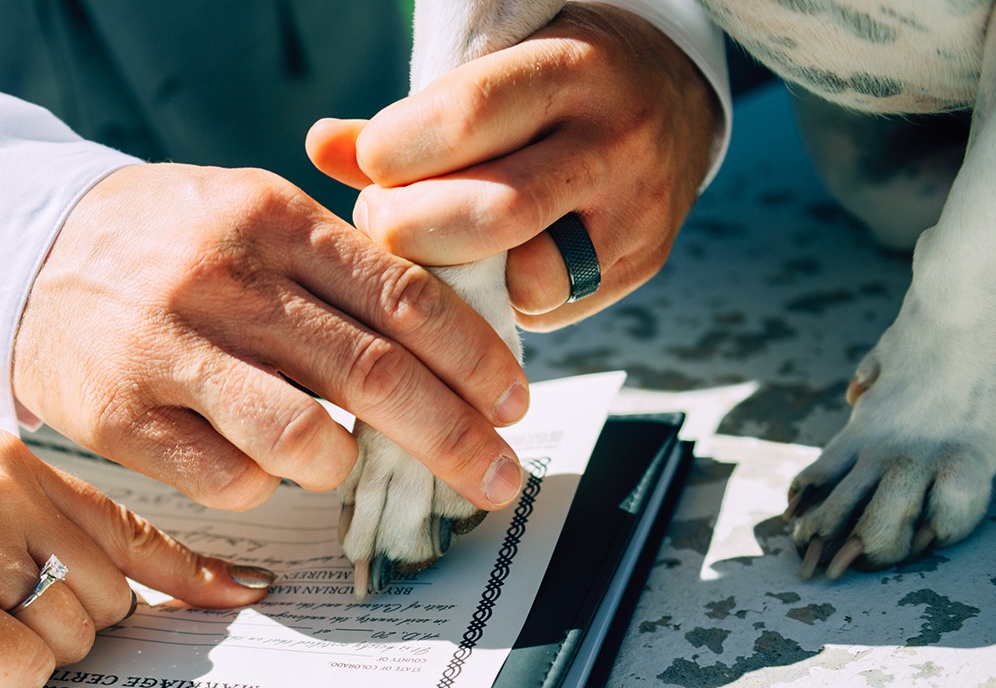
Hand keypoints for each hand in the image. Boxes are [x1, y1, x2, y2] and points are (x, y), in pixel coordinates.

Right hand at [0, 430, 272, 687]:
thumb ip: (49, 545)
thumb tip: (158, 595)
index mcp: (10, 460)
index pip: (128, 526)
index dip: (190, 573)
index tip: (244, 596)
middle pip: (112, 599)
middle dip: (59, 635)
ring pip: (74, 641)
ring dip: (19, 661)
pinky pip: (26, 676)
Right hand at [12, 163, 529, 512]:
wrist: (25, 257)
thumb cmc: (166, 246)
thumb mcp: (249, 215)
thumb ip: (338, 264)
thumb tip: (450, 340)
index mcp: (271, 218)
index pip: (403, 295)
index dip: (474, 360)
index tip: (513, 404)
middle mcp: (223, 280)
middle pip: (374, 376)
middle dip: (454, 438)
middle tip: (495, 477)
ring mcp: (167, 352)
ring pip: (306, 442)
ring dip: (348, 469)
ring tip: (346, 466)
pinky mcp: (121, 421)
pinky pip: (231, 481)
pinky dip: (266, 485)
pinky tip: (261, 465)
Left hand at [306, 3, 719, 328]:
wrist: (675, 103)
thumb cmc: (555, 88)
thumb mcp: (495, 74)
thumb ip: (410, 121)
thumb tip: (320, 147)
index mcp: (573, 71)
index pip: (466, 119)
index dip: (394, 153)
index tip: (371, 163)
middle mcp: (615, 143)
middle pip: (494, 214)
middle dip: (414, 229)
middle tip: (383, 221)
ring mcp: (636, 215)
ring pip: (525, 276)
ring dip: (453, 279)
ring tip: (428, 253)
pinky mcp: (638, 268)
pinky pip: (545, 309)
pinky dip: (494, 301)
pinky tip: (478, 273)